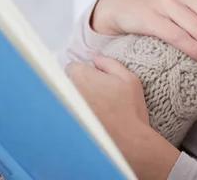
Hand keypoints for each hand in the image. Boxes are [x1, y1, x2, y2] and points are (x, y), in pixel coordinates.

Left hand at [66, 53, 179, 179]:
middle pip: (67, 82)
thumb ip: (109, 63)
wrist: (127, 139)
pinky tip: (91, 118)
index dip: (84, 71)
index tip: (95, 78)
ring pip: (67, 97)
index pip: (72, 66)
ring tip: (95, 107)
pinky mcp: (67, 122)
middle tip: (97, 92)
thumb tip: (95, 56)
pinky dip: (75, 112)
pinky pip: (67, 111)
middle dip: (79, 84)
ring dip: (76, 98)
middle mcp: (69, 91)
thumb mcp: (128, 78)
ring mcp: (66, 108)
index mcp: (82, 77)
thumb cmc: (130, 107)